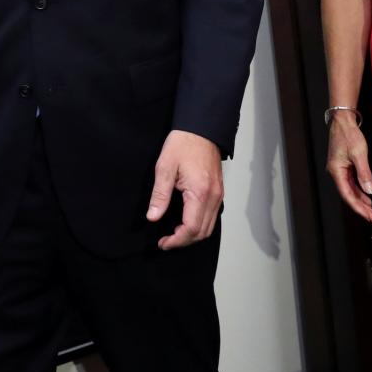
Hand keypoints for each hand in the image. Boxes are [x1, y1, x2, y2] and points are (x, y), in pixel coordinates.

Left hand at [147, 130, 222, 249]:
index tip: (163, 243)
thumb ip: (160, 195)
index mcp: (200, 192)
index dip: (176, 240)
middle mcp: (213, 197)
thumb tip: (153, 217)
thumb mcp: (164, 168)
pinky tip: (185, 222)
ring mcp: (218, 195)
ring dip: (192, 235)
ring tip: (174, 234)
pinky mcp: (218, 192)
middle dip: (183, 241)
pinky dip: (200, 226)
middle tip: (166, 242)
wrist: (201, 129)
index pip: (191, 228)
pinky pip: (212, 217)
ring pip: (209, 227)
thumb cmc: (183, 144)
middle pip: (202, 232)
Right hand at [326, 113, 371, 224]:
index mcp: (336, 171)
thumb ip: (364, 174)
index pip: (347, 195)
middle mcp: (336, 173)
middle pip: (348, 195)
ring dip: (361, 201)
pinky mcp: (344, 166)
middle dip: (361, 208)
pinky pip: (351, 183)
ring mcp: (339, 170)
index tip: (369, 216)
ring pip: (350, 190)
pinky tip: (367, 197)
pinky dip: (359, 191)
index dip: (358, 207)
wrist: (343, 121)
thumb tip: (370, 191)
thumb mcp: (359, 154)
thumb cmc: (349, 135)